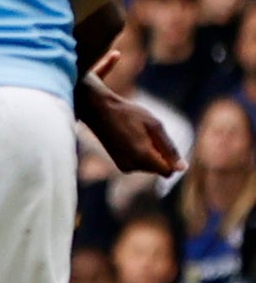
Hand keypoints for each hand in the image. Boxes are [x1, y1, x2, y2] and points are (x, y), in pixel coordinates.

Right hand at [78, 60, 181, 176]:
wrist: (99, 111)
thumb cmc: (129, 115)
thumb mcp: (155, 126)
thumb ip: (169, 149)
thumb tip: (182, 168)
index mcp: (143, 157)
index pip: (168, 171)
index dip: (171, 158)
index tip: (162, 141)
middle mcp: (132, 166)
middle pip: (160, 169)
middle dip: (160, 156)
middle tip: (148, 135)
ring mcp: (124, 166)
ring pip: (150, 167)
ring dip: (150, 154)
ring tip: (137, 135)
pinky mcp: (120, 164)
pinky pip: (140, 165)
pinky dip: (141, 155)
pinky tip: (131, 139)